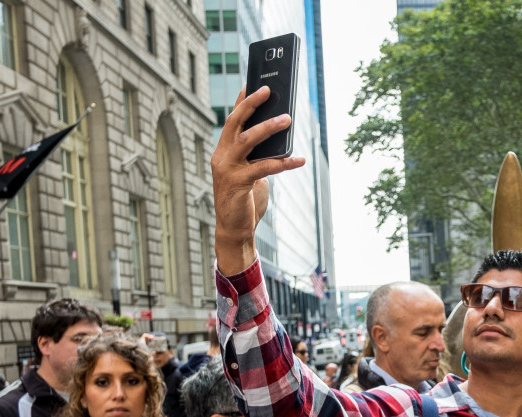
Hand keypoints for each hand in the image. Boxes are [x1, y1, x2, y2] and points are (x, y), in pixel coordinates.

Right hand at [211, 86, 306, 275]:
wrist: (235, 229)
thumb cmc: (245, 200)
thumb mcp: (252, 173)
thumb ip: (261, 156)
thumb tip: (282, 140)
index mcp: (223, 150)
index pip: (232, 119)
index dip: (242, 100)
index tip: (253, 81)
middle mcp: (221, 156)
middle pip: (235, 122)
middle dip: (251, 104)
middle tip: (268, 90)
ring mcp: (227, 169)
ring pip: (247, 139)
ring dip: (268, 127)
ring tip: (288, 119)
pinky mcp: (237, 183)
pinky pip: (263, 168)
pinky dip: (284, 163)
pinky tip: (300, 160)